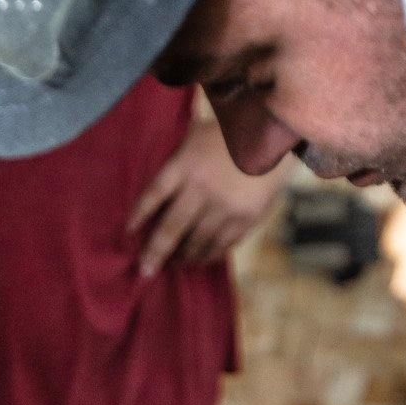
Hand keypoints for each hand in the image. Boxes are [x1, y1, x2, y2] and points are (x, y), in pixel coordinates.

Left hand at [130, 116, 287, 277]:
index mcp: (186, 165)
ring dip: (183, 257)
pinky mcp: (245, 218)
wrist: (276, 139)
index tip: (128, 233)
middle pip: (171, 228)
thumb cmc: (232, 134)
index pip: (154, 195)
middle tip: (145, 270)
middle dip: (155, 252)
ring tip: (175, 263)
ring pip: (197, 242)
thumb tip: (158, 185)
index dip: (138, 216)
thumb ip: (178, 157)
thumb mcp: (198, 134)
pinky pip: (221, 245)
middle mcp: (202, 189)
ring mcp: (224, 207)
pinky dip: (208, 255)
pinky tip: (201, 258)